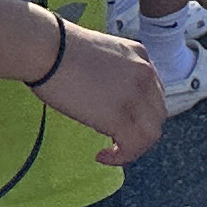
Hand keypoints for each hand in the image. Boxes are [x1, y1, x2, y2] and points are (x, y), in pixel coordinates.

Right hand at [33, 21, 166, 165]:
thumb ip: (113, 73)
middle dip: (140, 130)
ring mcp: (135, 95)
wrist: (48, 49)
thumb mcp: (100, 54)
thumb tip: (105, 97)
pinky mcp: (119, 115)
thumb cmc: (59, 50)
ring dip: (134, 147)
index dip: (140, 112)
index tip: (121, 121)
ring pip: (151, 133)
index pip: (154, 93)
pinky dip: (121, 157)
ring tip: (112, 151)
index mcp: (141, 56)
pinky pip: (133, 146)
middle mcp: (145, 74)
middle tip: (116, 139)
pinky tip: (102, 156)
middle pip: (157, 114)